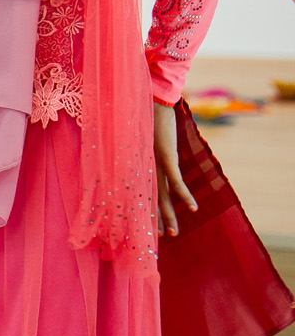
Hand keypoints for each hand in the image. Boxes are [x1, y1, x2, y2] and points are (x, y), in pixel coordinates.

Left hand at [153, 100, 196, 235]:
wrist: (151, 97)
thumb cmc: (145, 113)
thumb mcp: (145, 135)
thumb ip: (146, 147)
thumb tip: (148, 151)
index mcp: (142, 163)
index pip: (144, 190)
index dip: (146, 208)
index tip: (148, 224)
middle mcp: (147, 166)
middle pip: (152, 197)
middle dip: (155, 218)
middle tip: (159, 238)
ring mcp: (156, 162)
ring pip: (163, 194)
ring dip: (169, 214)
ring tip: (173, 233)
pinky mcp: (166, 154)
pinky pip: (176, 179)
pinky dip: (185, 194)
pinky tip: (194, 208)